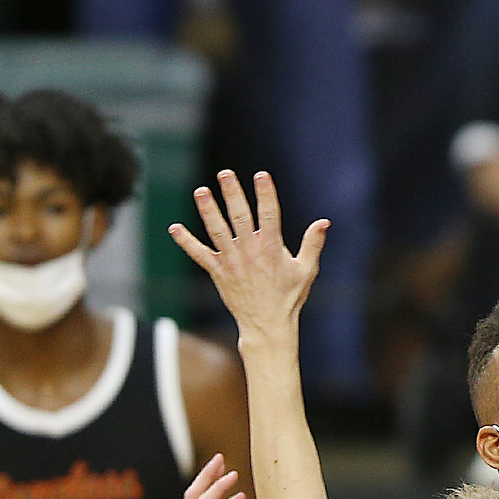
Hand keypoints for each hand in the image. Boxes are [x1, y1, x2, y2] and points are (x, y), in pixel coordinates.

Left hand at [169, 170, 328, 349]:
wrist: (267, 326)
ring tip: (201, 191)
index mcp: (271, 248)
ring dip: (208, 210)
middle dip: (232, 193)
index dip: (266, 193)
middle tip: (225, 173)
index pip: (269, 214)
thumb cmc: (288, 298)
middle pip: (239, 216)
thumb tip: (324, 222)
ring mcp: (231, 261)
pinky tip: (174, 228)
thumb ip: (313, 244)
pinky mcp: (217, 272)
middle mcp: (249, 251)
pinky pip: (199, 254)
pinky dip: (186, 242)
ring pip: (217, 230)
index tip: (261, 175)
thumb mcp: (306, 270)